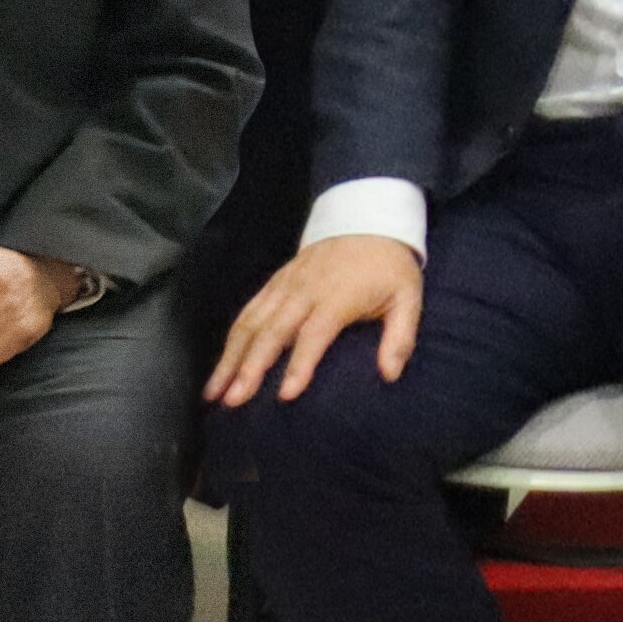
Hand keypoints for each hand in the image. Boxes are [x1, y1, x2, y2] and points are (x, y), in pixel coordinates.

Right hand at [207, 232, 422, 408]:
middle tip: (233, 401)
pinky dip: (231, 340)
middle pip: (273, 330)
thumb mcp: (408, 297)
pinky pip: (247, 312)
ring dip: (231, 358)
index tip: (286, 394)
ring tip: (214, 392)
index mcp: (338, 296)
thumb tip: (391, 375)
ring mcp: (285, 286)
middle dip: (251, 366)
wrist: (367, 220)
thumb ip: (400, 336)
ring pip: (251, 323)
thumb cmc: (389, 268)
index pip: (314, 333)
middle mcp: (305, 291)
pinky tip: (220, 367)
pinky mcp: (274, 284)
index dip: (300, 363)